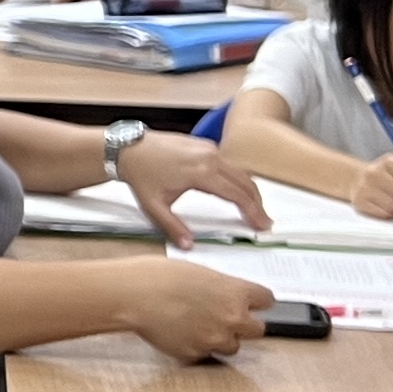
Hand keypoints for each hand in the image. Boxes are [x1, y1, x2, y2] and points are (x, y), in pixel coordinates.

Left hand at [113, 131, 264, 250]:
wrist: (128, 148)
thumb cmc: (140, 176)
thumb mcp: (154, 206)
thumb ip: (173, 227)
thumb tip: (188, 245)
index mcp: (202, 173)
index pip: (237, 195)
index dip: (252, 212)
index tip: (262, 225)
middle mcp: (210, 157)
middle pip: (245, 183)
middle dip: (258, 204)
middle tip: (264, 222)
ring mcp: (209, 149)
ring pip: (240, 172)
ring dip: (250, 191)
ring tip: (255, 209)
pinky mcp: (205, 145)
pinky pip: (230, 164)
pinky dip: (239, 179)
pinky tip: (239, 191)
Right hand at [122, 261, 267, 363]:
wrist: (133, 296)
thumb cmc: (158, 276)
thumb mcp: (198, 272)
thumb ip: (220, 287)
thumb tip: (224, 295)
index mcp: (235, 292)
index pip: (266, 300)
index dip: (257, 301)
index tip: (253, 303)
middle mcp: (231, 318)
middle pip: (258, 330)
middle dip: (244, 325)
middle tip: (226, 317)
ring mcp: (214, 339)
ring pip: (232, 346)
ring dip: (222, 338)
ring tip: (200, 326)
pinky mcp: (195, 354)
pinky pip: (204, 354)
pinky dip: (197, 346)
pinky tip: (182, 333)